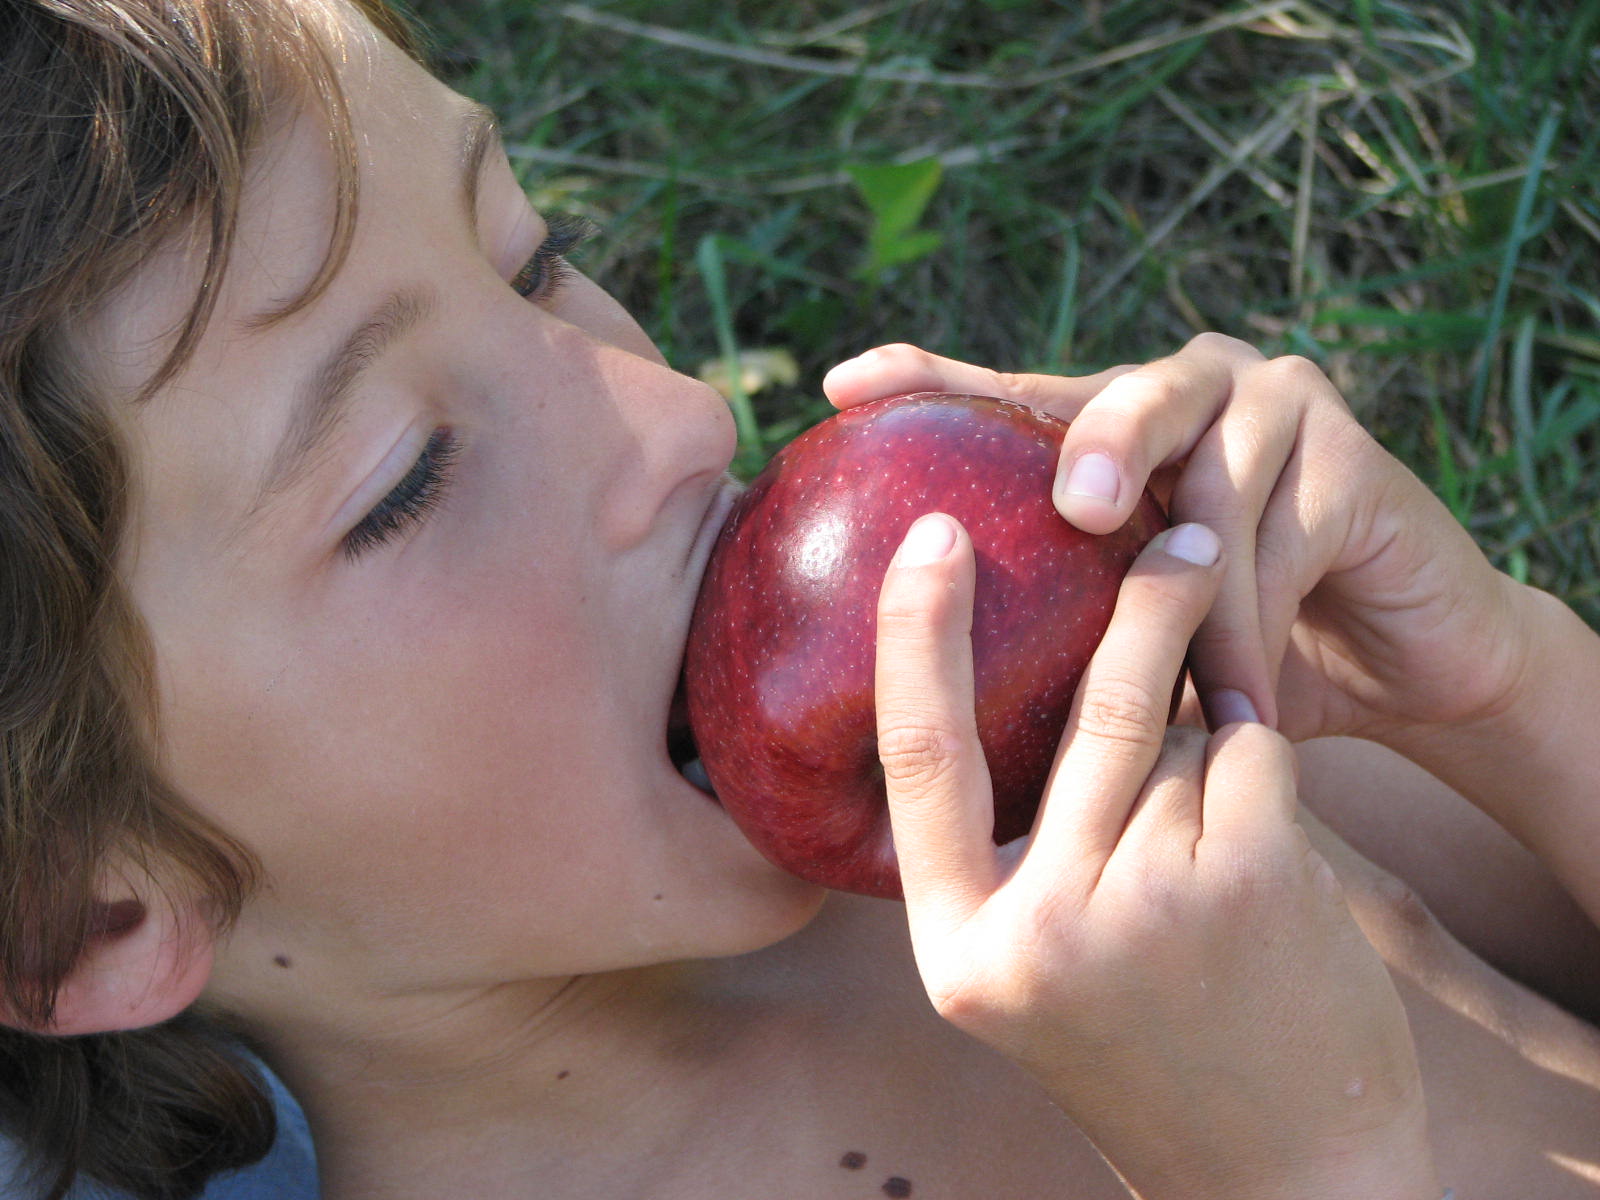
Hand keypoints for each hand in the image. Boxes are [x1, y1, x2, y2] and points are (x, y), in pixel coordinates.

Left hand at [828, 339, 1529, 745]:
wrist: (1404, 665)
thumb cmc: (1244, 653)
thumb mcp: (1135, 641)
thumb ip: (1059, 628)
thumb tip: (915, 690)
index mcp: (1117, 423)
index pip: (1013, 391)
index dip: (931, 377)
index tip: (840, 384)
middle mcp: (1191, 390)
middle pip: (1123, 394)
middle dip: (1098, 441)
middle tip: (1078, 506)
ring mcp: (1277, 404)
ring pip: (1210, 486)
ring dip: (1195, 607)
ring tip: (1188, 701)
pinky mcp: (1356, 453)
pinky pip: (1284, 537)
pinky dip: (1261, 625)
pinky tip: (1254, 701)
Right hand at [874, 515, 1439, 1199]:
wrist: (1279, 1172)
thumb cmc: (1146, 1048)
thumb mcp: (1036, 971)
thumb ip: (1010, 853)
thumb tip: (1015, 680)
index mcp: (959, 947)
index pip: (918, 759)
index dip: (914, 633)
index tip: (931, 533)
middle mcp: (1039, 931)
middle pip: (1083, 712)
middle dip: (1138, 603)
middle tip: (1172, 525)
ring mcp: (1145, 910)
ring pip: (1178, 734)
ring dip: (1211, 701)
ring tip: (1233, 685)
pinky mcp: (1247, 890)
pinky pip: (1249, 759)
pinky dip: (1258, 758)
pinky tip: (1263, 815)